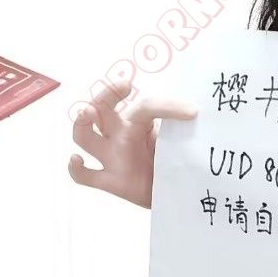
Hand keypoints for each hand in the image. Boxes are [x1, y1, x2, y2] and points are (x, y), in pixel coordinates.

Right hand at [68, 81, 197, 208]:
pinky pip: (84, 176)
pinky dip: (76, 169)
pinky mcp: (109, 181)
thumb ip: (185, 131)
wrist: (173, 191)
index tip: (193, 112)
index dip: (169, 107)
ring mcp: (111, 157)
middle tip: (123, 85)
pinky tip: (77, 160)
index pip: (147, 107)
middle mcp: (120, 135)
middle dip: (107, 94)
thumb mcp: (181, 142)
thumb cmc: (174, 161)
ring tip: (87, 113)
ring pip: (84, 137)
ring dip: (82, 124)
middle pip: (102, 108)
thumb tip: (201, 116)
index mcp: (138, 122)